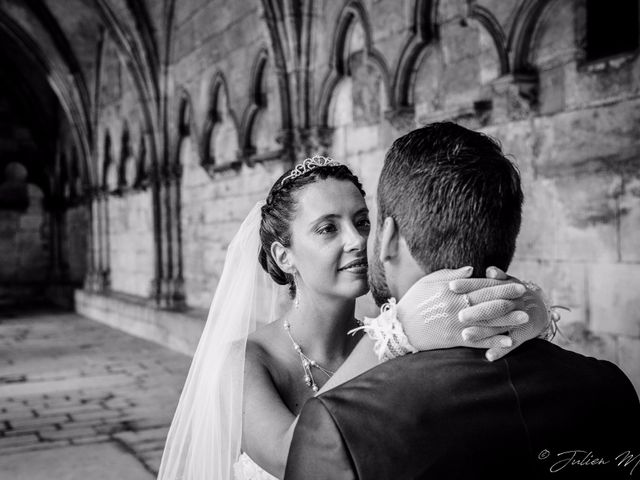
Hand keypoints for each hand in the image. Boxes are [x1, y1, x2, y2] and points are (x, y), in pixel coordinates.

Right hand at [399, 267, 525, 353]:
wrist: (399, 327)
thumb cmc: (414, 302)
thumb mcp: (428, 282)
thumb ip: (451, 275)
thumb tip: (473, 269)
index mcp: (450, 290)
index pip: (480, 285)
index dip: (500, 284)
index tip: (517, 283)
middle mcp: (455, 306)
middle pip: (487, 301)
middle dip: (509, 298)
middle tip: (527, 296)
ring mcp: (455, 324)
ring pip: (486, 321)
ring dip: (507, 319)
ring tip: (524, 317)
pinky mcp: (453, 340)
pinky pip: (477, 341)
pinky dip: (493, 342)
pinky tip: (508, 341)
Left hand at [450, 266, 549, 360]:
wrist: (537, 307)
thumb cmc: (510, 292)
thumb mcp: (506, 282)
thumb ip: (496, 276)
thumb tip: (490, 270)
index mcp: (504, 287)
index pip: (484, 285)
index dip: (468, 285)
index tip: (451, 286)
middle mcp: (513, 302)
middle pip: (493, 306)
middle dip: (476, 311)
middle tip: (459, 316)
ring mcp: (519, 318)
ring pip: (499, 326)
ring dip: (483, 332)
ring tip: (465, 336)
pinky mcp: (524, 334)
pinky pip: (513, 343)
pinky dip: (501, 350)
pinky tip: (489, 356)